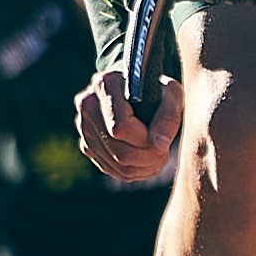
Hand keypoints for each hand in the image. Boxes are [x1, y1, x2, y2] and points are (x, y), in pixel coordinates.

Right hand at [74, 66, 180, 183]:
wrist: (139, 93)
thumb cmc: (156, 90)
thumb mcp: (170, 94)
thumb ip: (169, 117)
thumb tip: (159, 146)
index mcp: (105, 84)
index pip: (121, 127)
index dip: (145, 140)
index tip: (162, 141)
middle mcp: (88, 104)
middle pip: (118, 150)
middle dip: (147, 157)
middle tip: (164, 153)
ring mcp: (84, 126)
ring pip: (116, 164)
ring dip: (143, 167)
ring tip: (158, 156)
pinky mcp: (87, 145)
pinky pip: (111, 169)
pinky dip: (133, 171)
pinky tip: (145, 160)